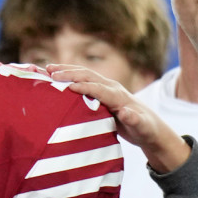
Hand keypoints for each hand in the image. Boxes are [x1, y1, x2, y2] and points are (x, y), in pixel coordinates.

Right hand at [46, 65, 190, 173]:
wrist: (149, 127)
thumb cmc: (145, 129)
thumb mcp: (143, 128)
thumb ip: (135, 120)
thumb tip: (127, 112)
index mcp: (119, 96)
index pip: (99, 89)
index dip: (84, 87)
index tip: (67, 87)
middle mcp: (112, 87)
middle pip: (89, 76)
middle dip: (70, 73)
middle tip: (51, 73)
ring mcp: (106, 87)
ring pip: (84, 74)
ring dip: (67, 70)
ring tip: (48, 68)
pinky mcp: (101, 91)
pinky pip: (83, 80)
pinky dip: (69, 75)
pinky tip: (56, 76)